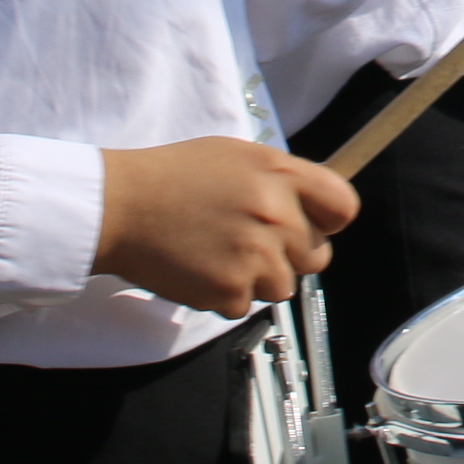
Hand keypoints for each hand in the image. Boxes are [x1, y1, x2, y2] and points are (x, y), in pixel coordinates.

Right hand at [93, 137, 356, 315]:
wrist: (121, 206)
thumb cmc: (175, 176)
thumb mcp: (238, 157)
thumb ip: (282, 179)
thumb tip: (313, 206)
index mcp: (282, 174)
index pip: (343, 207)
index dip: (328, 220)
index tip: (311, 224)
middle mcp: (277, 215)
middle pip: (318, 256)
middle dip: (290, 254)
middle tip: (251, 242)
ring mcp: (255, 255)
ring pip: (283, 286)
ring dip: (257, 279)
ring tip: (220, 253)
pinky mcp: (230, 289)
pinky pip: (246, 306)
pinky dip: (225, 295)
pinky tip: (200, 268)